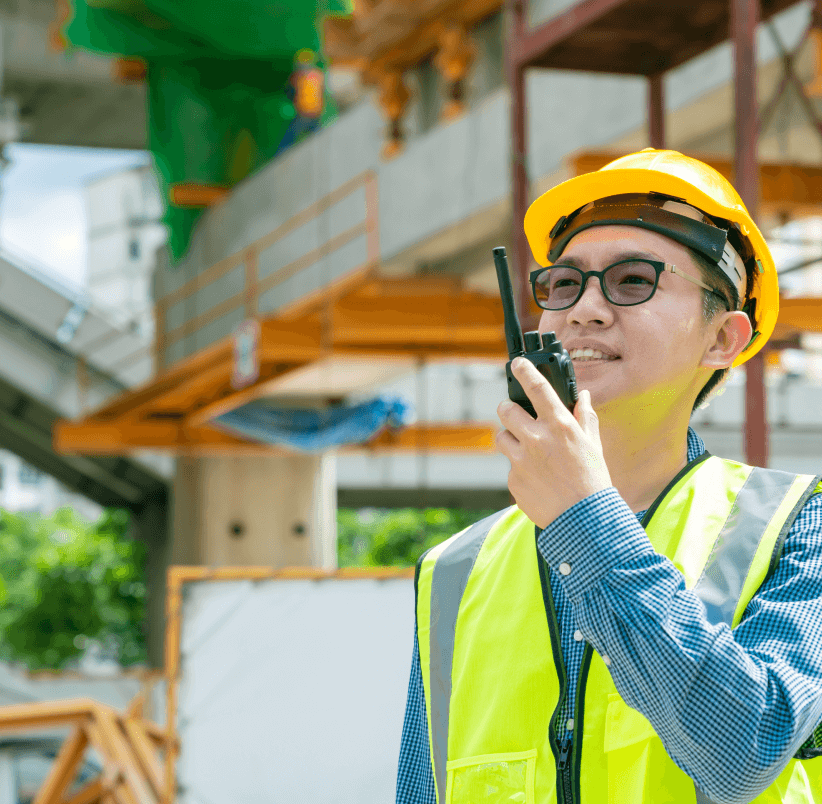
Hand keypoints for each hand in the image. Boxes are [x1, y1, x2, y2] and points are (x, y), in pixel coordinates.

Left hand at [496, 357, 611, 528]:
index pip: (536, 388)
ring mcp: (521, 460)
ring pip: (501, 437)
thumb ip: (585, 417)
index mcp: (559, 426)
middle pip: (506, 410)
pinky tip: (538, 480)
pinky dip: (520, 469)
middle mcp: (537, 439)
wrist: (585, 521)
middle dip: (509, 408)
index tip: (517, 363)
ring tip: (529, 451)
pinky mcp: (513, 480)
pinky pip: (510, 466)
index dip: (525, 371)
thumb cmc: (593, 481)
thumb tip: (582, 396)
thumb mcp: (594, 445)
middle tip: (516, 414)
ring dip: (511, 439)